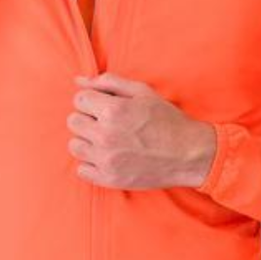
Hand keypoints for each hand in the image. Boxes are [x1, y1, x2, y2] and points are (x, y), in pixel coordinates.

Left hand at [68, 72, 217, 189]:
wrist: (188, 154)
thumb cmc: (166, 120)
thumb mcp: (142, 92)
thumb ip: (108, 82)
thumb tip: (78, 80)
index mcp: (112, 111)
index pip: (79, 100)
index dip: (92, 101)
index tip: (105, 107)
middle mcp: (105, 136)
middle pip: (73, 122)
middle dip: (88, 119)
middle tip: (107, 123)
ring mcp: (106, 160)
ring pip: (74, 146)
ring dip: (87, 141)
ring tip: (107, 141)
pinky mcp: (109, 179)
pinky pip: (82, 170)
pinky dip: (91, 164)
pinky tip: (107, 158)